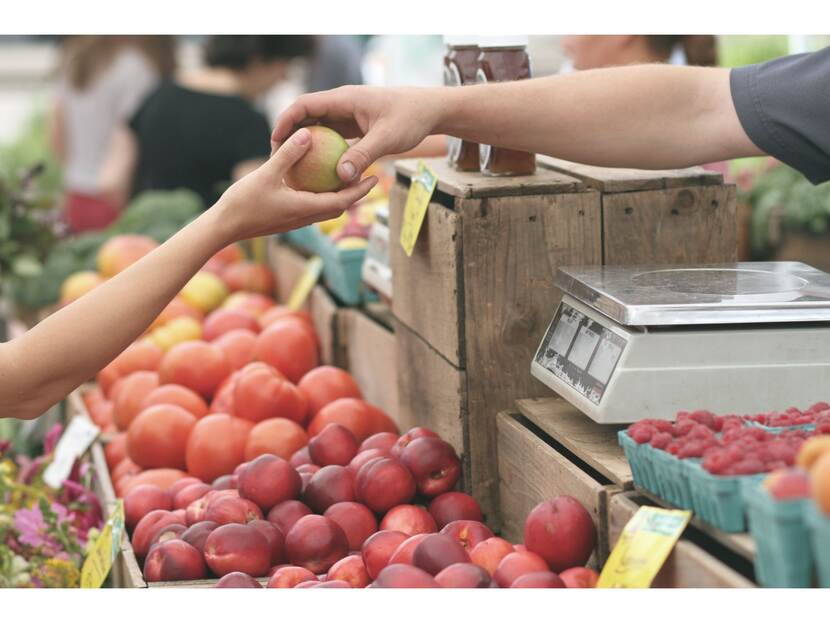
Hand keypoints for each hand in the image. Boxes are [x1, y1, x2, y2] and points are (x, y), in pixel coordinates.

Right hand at [213, 127, 377, 243]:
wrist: (223, 227)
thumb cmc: (243, 203)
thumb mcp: (266, 174)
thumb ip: (288, 154)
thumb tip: (307, 134)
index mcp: (305, 208)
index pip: (342, 201)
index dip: (361, 190)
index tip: (375, 177)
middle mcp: (304, 217)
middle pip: (338, 206)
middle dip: (356, 193)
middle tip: (369, 176)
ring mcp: (295, 220)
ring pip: (325, 208)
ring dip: (339, 195)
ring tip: (346, 176)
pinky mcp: (286, 218)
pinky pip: (310, 206)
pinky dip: (320, 195)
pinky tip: (315, 180)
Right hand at [271, 85, 443, 183]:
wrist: (430, 110)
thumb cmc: (411, 118)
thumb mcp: (387, 138)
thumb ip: (363, 155)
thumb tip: (341, 177)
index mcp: (344, 99)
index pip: (304, 105)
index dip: (286, 121)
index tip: (275, 142)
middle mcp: (342, 104)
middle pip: (306, 116)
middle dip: (290, 135)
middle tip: (278, 159)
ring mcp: (348, 115)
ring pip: (318, 128)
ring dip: (305, 145)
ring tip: (293, 167)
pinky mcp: (355, 126)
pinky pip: (332, 138)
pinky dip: (323, 152)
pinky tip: (318, 173)